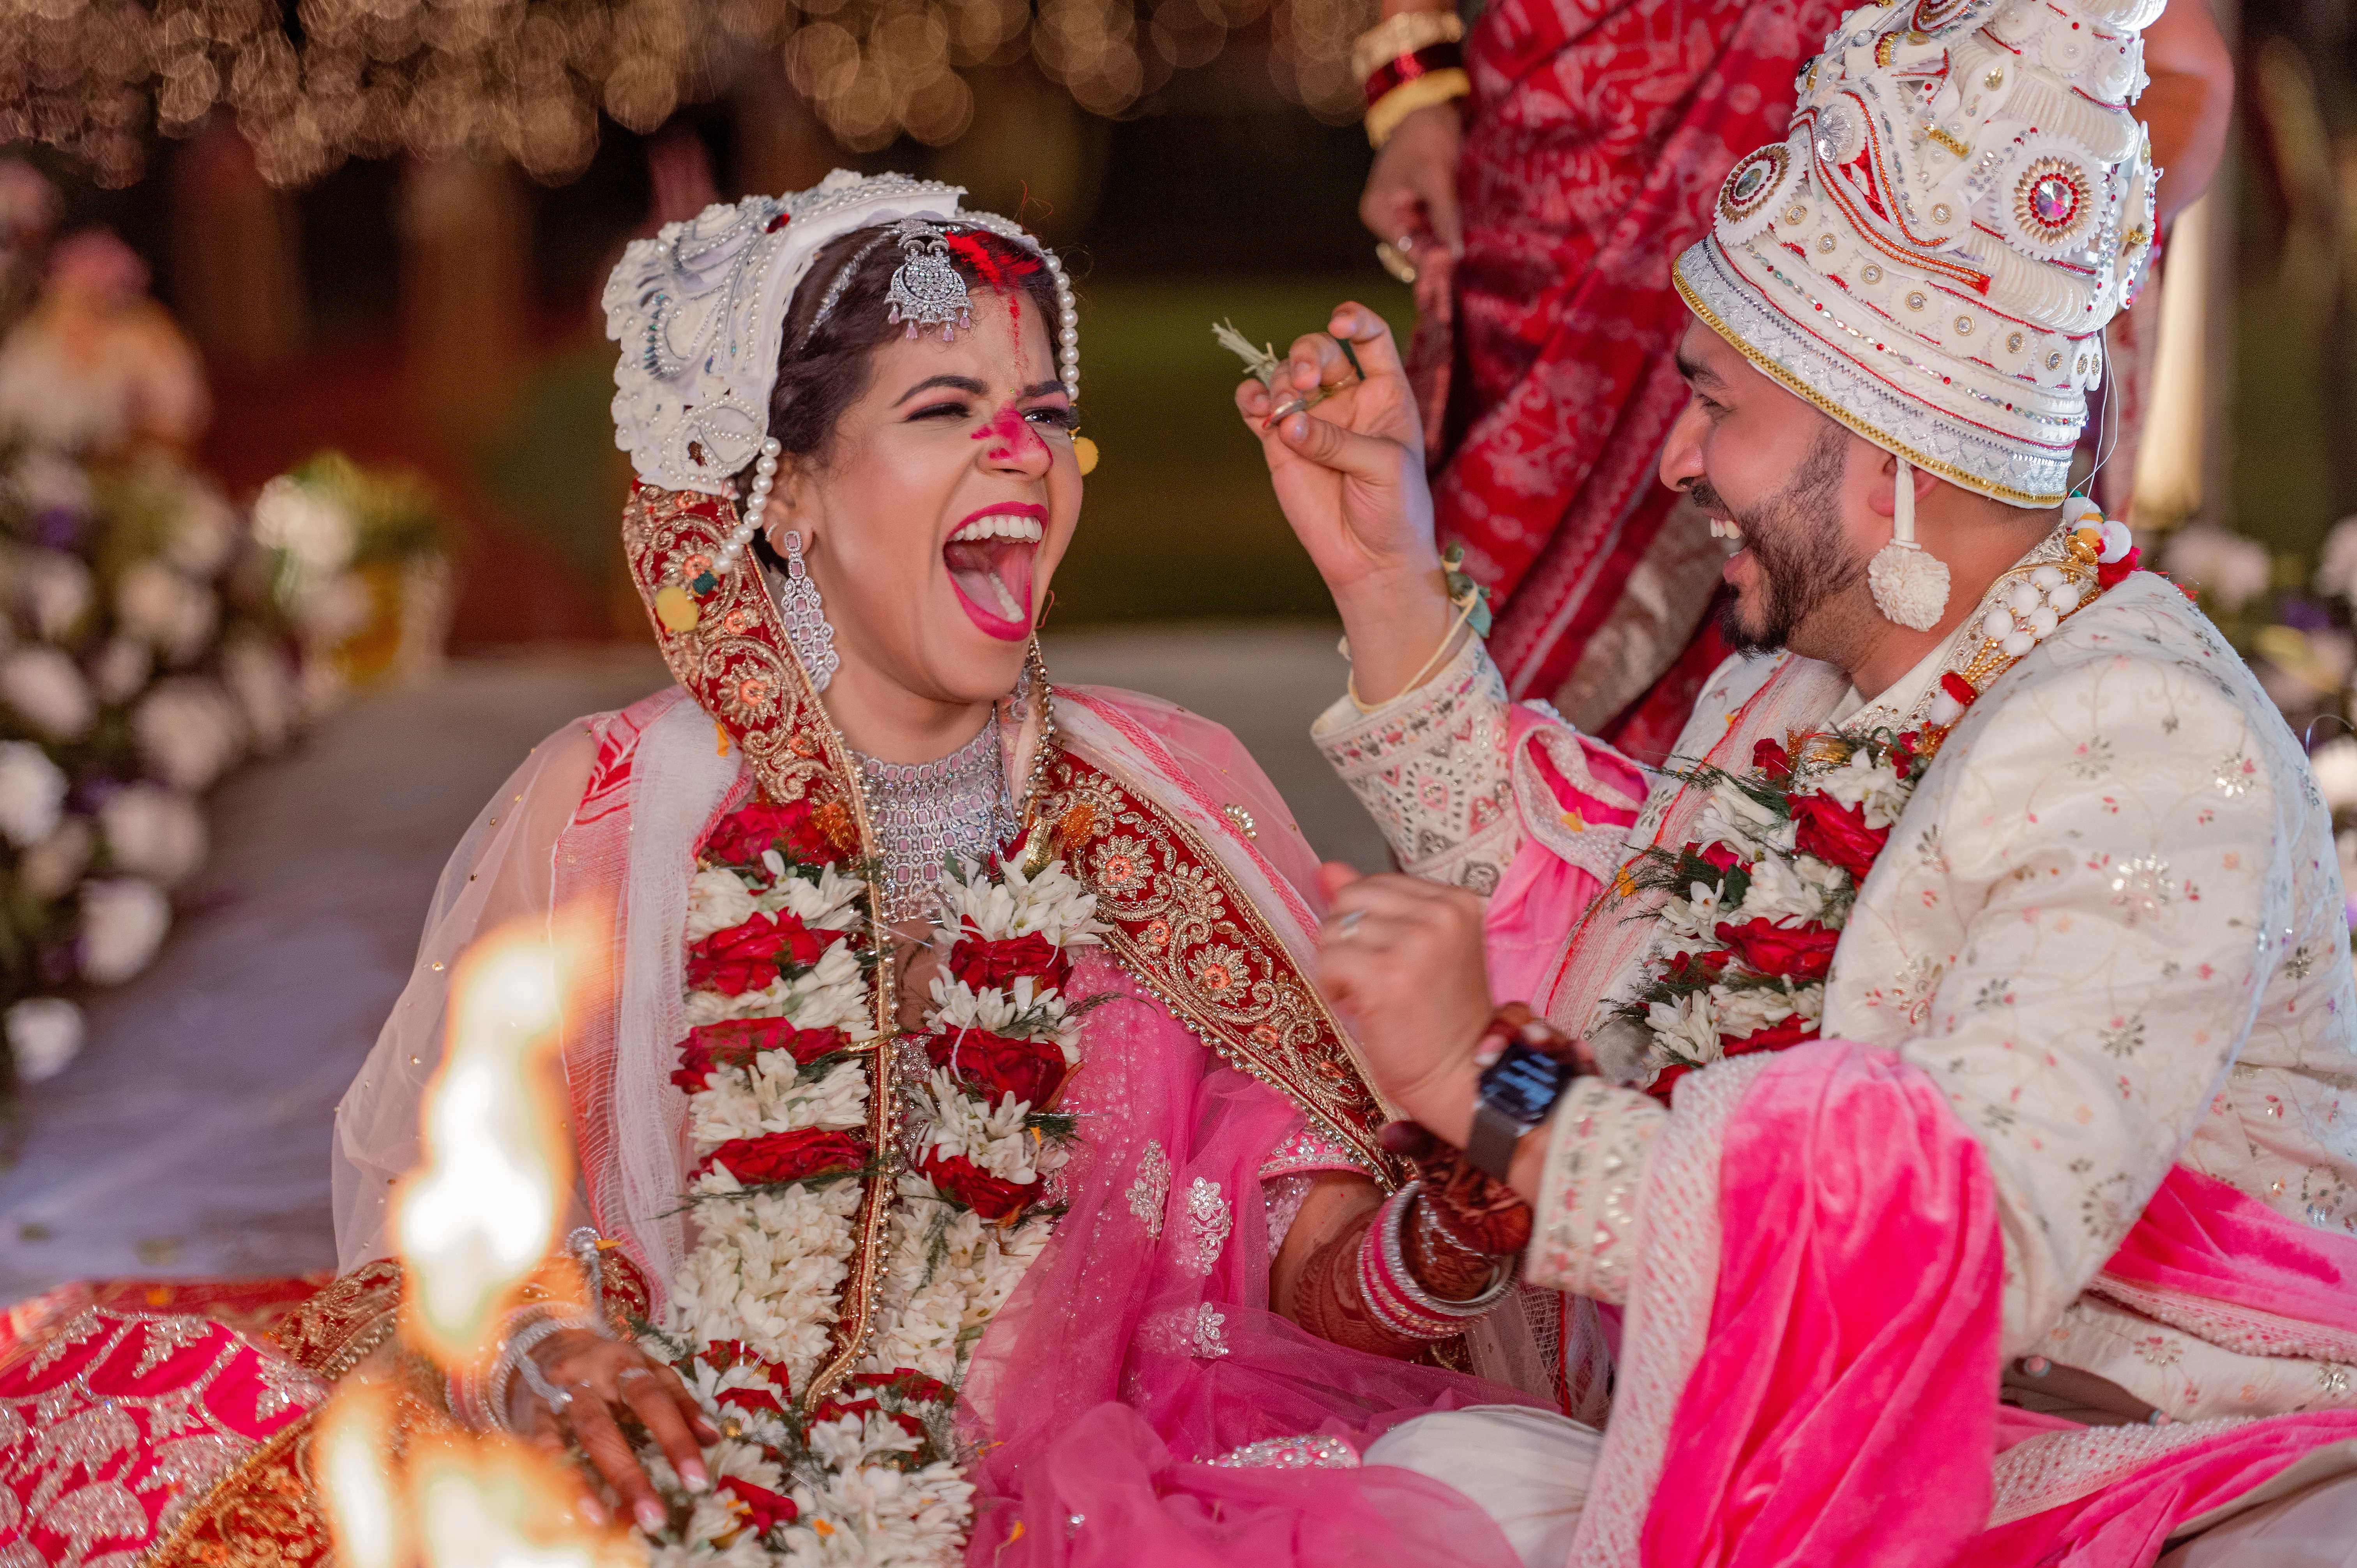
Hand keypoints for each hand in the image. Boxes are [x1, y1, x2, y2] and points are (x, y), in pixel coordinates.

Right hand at [509, 1328, 720, 1533]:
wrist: (542, 1343)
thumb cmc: (608, 1368)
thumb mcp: (645, 1372)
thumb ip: (678, 1401)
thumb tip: (712, 1438)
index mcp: (628, 1364)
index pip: (657, 1399)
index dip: (677, 1438)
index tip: (697, 1480)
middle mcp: (593, 1376)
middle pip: (611, 1424)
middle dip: (633, 1473)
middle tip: (656, 1517)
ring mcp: (560, 1394)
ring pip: (584, 1435)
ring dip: (597, 1482)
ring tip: (612, 1522)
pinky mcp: (532, 1415)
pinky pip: (545, 1448)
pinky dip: (560, 1480)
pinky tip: (573, 1513)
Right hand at [1234, 305, 1452, 703]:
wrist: (1371, 560)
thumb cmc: (1395, 510)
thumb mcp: (1382, 468)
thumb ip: (1339, 441)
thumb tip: (1289, 424)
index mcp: (1385, 394)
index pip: (1371, 337)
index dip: (1355, 320)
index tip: (1340, 323)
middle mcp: (1347, 400)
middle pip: (1320, 351)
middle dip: (1308, 355)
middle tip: (1306, 383)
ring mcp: (1311, 421)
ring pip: (1286, 377)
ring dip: (1281, 382)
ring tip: (1285, 409)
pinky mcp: (1281, 445)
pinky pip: (1259, 410)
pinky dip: (1251, 402)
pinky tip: (1257, 411)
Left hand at [1315, 864, 1491, 1134]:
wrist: (1463, 1076)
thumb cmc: (1440, 1020)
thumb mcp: (1415, 950)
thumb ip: (1374, 906)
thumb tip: (1326, 868)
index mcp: (1455, 901)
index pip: (1374, 884)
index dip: (1366, 925)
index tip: (1387, 962)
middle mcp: (1441, 914)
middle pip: (1350, 900)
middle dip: (1346, 940)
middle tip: (1370, 979)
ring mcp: (1416, 942)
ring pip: (1334, 929)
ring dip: (1339, 967)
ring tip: (1367, 995)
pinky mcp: (1388, 974)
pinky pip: (1328, 960)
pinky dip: (1332, 986)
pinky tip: (1357, 1006)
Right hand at [1359, 103, 1462, 326]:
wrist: (1427, 102)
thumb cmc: (1427, 133)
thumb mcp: (1437, 175)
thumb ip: (1445, 216)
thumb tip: (1455, 254)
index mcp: (1380, 213)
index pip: (1409, 252)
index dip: (1432, 275)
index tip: (1447, 304)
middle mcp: (1387, 219)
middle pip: (1416, 254)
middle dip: (1436, 278)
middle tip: (1450, 317)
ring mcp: (1403, 213)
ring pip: (1428, 245)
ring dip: (1446, 262)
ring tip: (1458, 300)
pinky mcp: (1420, 205)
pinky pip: (1436, 231)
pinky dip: (1449, 244)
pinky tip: (1463, 264)